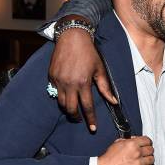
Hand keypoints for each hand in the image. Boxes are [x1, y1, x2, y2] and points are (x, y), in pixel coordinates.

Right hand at [49, 16, 115, 131]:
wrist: (72, 36)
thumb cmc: (89, 53)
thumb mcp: (100, 69)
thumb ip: (105, 87)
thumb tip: (113, 102)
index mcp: (83, 83)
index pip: (87, 107)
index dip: (90, 119)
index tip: (93, 128)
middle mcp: (69, 83)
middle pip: (70, 109)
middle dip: (76, 117)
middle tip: (80, 119)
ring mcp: (58, 80)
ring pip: (61, 102)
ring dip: (67, 108)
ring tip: (73, 109)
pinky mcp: (51, 76)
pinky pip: (55, 91)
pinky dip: (60, 96)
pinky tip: (66, 94)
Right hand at [97, 136, 153, 164]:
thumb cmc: (108, 158)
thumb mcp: (117, 143)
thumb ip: (129, 140)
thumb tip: (137, 139)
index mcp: (132, 144)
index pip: (147, 140)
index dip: (147, 143)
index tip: (147, 145)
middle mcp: (137, 152)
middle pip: (151, 150)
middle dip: (148, 151)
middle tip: (144, 154)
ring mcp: (139, 163)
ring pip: (152, 160)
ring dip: (148, 160)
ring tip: (143, 162)